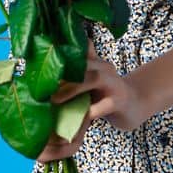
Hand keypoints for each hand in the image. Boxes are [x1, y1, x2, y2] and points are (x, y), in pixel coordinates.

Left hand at [36, 42, 144, 162]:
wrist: (134, 106)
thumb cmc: (105, 94)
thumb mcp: (89, 81)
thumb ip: (73, 75)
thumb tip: (45, 71)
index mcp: (95, 62)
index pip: (77, 50)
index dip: (58, 56)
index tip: (38, 66)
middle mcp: (105, 68)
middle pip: (83, 62)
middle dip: (61, 72)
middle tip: (41, 86)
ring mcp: (114, 83)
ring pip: (93, 78)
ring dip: (71, 89)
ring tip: (54, 101)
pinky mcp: (120, 101)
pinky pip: (101, 106)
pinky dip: (86, 113)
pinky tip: (72, 122)